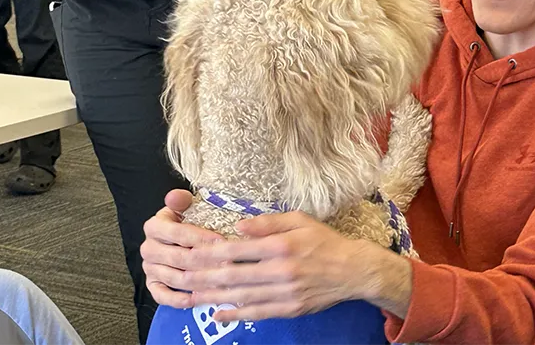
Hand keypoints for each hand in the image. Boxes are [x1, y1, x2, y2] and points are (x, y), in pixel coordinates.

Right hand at [141, 190, 223, 307]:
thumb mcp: (183, 206)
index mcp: (154, 226)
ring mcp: (149, 267)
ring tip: (219, 282)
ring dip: (197, 282)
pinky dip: (177, 299)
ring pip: (174, 277)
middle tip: (227, 265)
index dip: (202, 238)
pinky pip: (162, 295)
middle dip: (205, 262)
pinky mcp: (152, 284)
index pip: (179, 233)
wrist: (172, 237)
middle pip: (179, 258)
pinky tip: (194, 299)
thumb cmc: (183, 220)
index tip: (222, 241)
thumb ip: (181, 199)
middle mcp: (149, 248)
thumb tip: (176, 197)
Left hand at [181, 212, 411, 322]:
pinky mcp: (290, 308)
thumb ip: (267, 223)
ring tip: (191, 297)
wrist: (354, 270)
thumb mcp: (299, 220)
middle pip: (233, 276)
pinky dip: (236, 314)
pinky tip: (218, 313)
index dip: (209, 253)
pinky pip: (258, 313)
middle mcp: (280, 271)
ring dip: (213, 297)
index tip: (188, 252)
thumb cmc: (325, 241)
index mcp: (280, 246)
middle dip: (202, 277)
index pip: (236, 250)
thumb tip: (238, 226)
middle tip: (180, 277)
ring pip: (241, 297)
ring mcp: (285, 293)